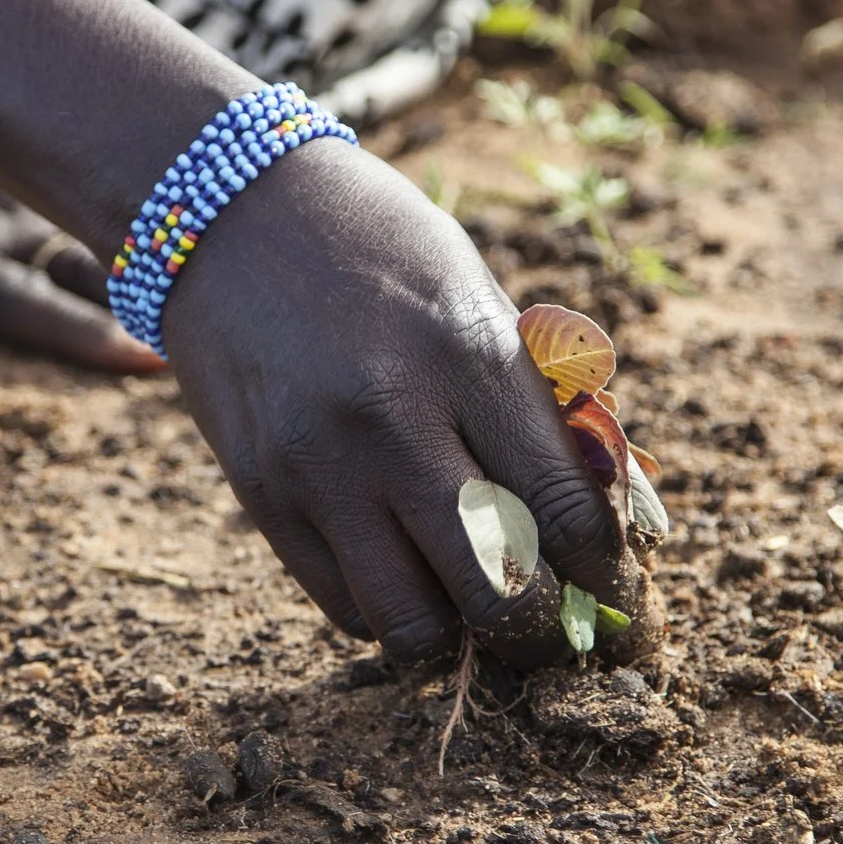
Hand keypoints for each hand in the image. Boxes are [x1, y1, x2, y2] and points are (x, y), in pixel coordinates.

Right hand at [164, 140, 646, 666]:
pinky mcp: (261, 495)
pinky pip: (343, 606)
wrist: (229, 211)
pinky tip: (404, 570)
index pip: (564, 511)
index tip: (613, 587)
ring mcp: (317, 466)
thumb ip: (535, 407)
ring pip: (412, 625)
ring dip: (456, 632)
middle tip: (548, 618)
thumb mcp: (476, 299)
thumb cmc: (379, 251)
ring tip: (469, 602)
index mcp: (468, 357)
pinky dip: (388, 609)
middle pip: (495, 590)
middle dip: (538, 626)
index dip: (605, 572)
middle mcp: (392, 421)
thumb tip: (602, 520)